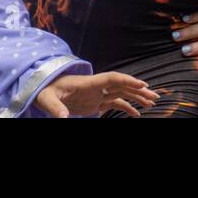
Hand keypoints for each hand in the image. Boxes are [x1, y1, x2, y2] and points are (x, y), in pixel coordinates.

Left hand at [34, 71, 158, 117]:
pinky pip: (115, 103)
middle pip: (121, 85)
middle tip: (155, 96)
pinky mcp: (95, 102)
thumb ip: (56, 108)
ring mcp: (96, 94)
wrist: (42, 88)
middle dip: (138, 89)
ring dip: (136, 97)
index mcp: (88, 83)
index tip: (142, 85)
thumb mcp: (47, 99)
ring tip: (152, 103)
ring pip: (121, 93)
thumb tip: (63, 118)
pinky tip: (137, 114)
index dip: (127, 80)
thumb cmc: (45, 90)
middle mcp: (96, 87)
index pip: (112, 78)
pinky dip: (127, 107)